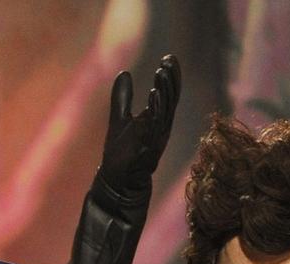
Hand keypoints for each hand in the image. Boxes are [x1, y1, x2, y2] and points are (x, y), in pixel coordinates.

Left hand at [97, 54, 180, 194]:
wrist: (118, 180)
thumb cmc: (121, 153)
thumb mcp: (120, 118)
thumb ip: (123, 97)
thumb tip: (125, 72)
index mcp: (158, 120)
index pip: (168, 94)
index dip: (171, 76)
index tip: (169, 57)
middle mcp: (161, 127)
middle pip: (171, 99)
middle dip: (171, 79)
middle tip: (168, 60)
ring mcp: (156, 137)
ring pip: (166, 110)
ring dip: (164, 90)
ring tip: (161, 72)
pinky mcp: (148, 146)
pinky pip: (156, 125)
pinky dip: (155, 109)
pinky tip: (154, 93)